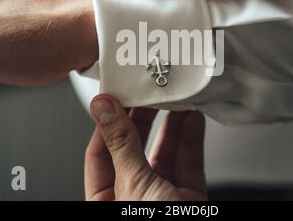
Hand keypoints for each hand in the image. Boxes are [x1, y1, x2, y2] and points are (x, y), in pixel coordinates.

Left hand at [85, 94, 206, 200]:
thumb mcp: (133, 184)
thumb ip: (122, 145)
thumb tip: (104, 110)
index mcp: (107, 200)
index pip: (100, 153)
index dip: (107, 124)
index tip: (115, 97)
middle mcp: (134, 196)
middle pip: (134, 148)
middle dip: (142, 118)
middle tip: (146, 93)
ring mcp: (163, 195)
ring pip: (164, 152)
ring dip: (171, 124)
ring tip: (173, 99)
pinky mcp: (190, 196)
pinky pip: (190, 162)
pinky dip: (192, 138)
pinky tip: (193, 119)